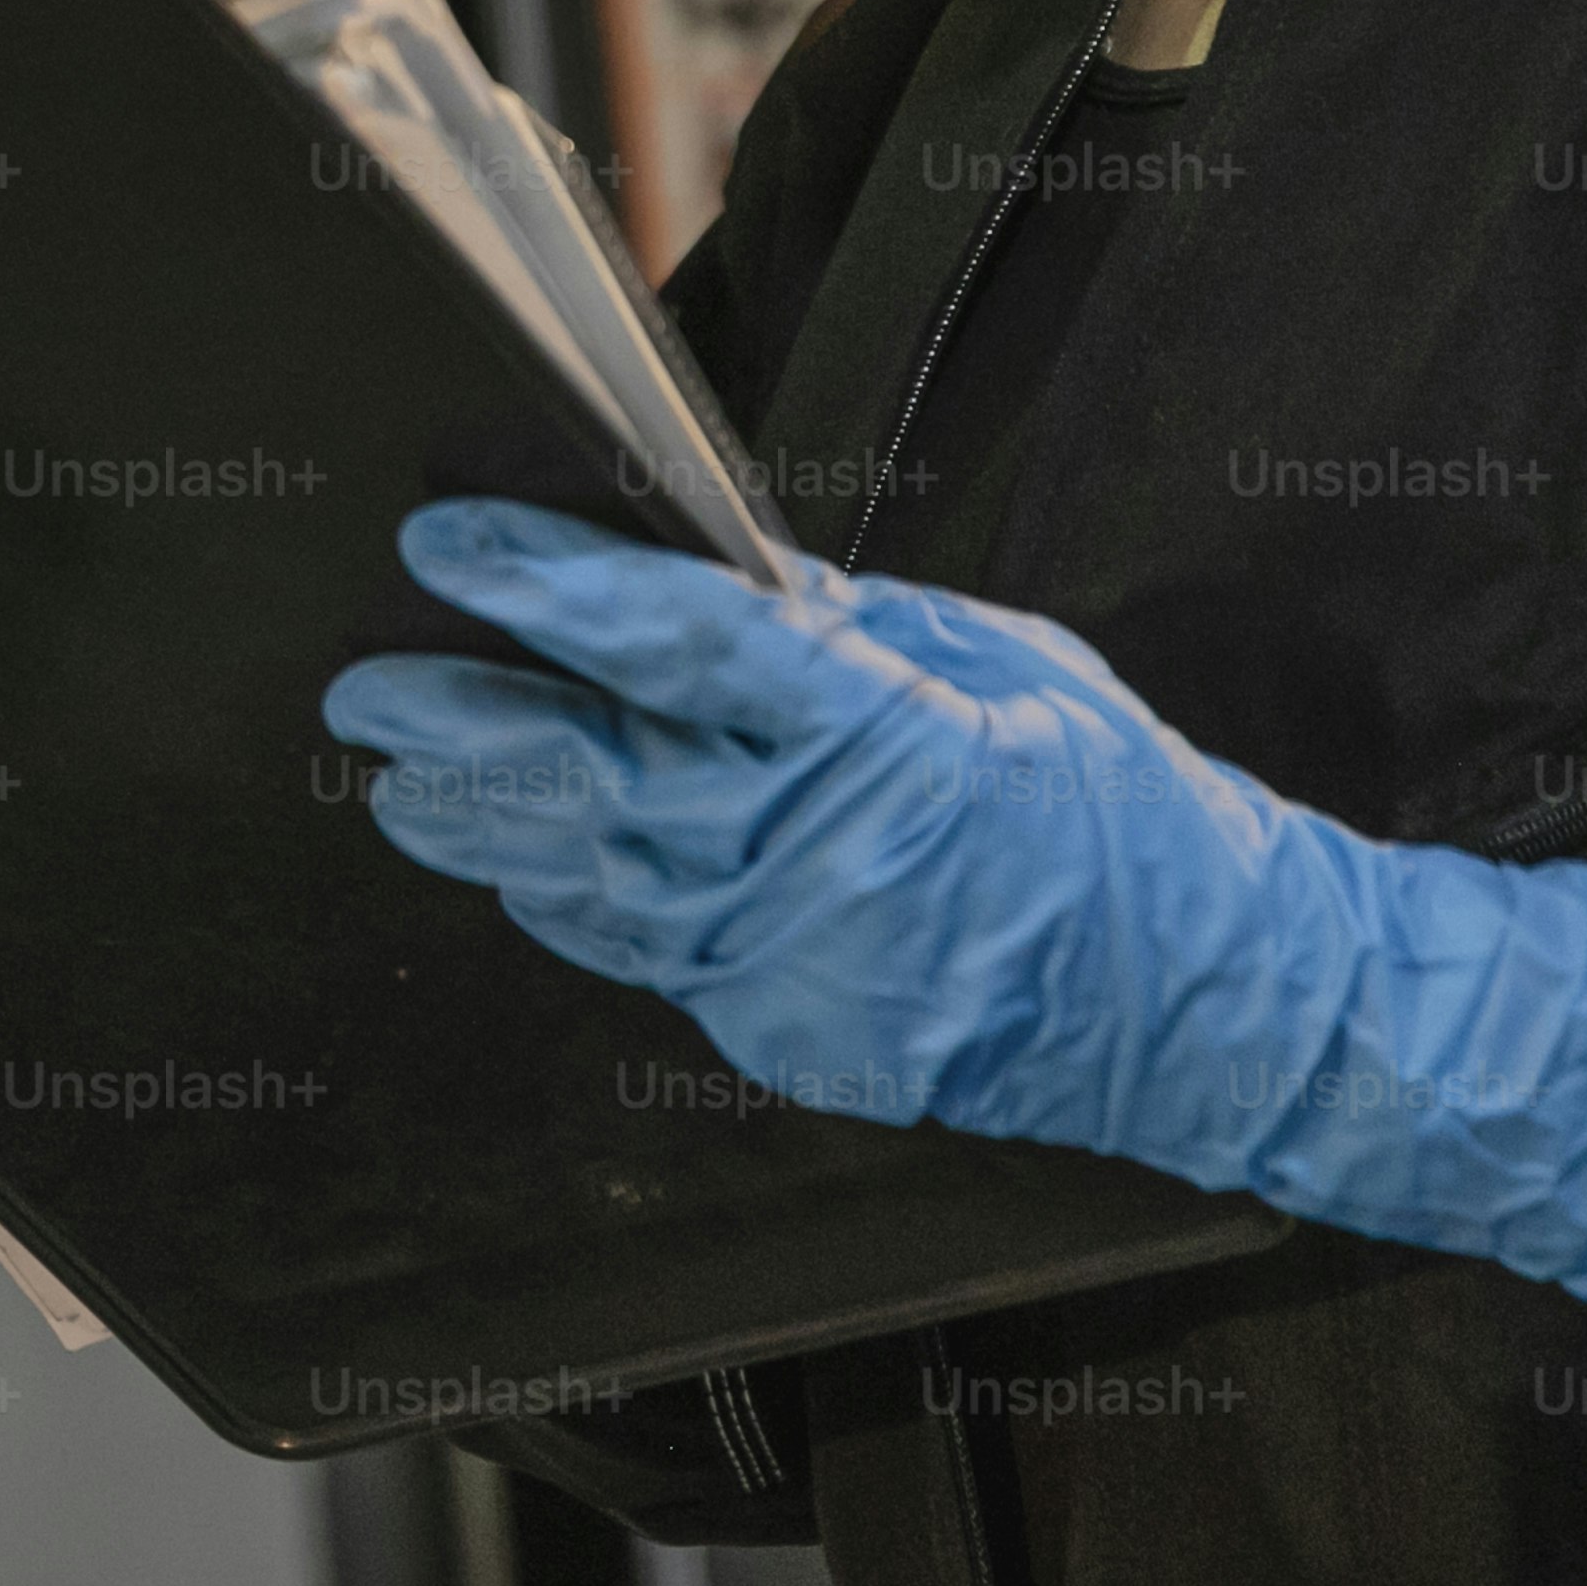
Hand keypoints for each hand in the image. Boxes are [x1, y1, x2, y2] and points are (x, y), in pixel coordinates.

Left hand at [320, 498, 1586, 1299]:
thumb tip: (711, 579)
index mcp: (880, 734)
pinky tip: (521, 869)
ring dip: (482, 829)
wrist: (1224, 1006)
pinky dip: (577, 908)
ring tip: (403, 780)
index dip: (546, 586)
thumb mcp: (1002, 663)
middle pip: (588, 779)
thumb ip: (844, 628)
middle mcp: (818, 857)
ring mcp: (799, 967)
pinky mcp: (795, 1042)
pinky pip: (652, 962)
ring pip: (592, 886)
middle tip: (362, 685)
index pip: (670, 643)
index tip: (450, 544)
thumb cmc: (1127, 812)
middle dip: (457, 725)